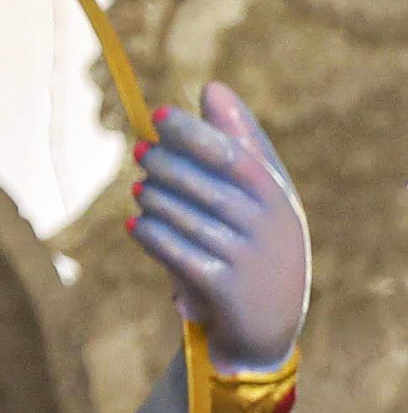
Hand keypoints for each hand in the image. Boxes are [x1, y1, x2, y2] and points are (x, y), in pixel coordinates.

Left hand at [134, 81, 304, 370]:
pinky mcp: (226, 290)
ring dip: (157, 199)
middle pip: (208, 185)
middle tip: (140, 150)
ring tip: (139, 188)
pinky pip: (180, 254)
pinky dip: (153, 236)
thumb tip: (212, 87)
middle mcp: (270, 225)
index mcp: (277, 196)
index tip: (161, 113)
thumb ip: (237, 142)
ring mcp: (250, 259)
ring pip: (189, 218)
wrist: (268, 326)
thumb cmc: (255, 241)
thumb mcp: (258, 194)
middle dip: (169, 164)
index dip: (196, 132)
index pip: (235, 155)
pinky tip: (134, 223)